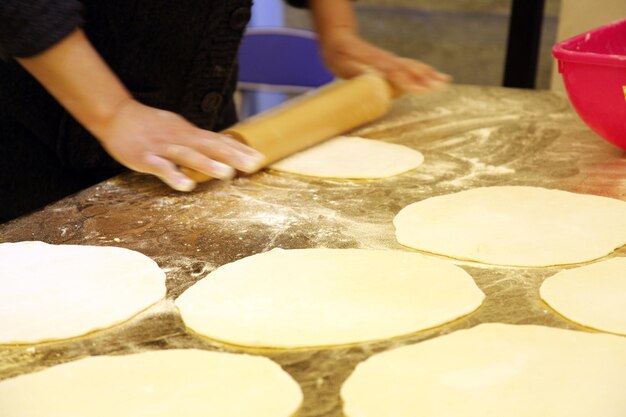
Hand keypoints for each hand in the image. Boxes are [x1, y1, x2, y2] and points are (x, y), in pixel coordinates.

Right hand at [92, 98, 264, 190]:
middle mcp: (181, 138)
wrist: (116, 116)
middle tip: (254, 165)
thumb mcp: (179, 128)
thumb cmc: (152, 126)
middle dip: (233, 156)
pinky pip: (161, 168)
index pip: (219, 140)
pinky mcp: (146, 158)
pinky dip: (174, 176)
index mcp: (190, 133)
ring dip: (208, 164)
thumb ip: (200, 139)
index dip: (239, 149)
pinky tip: (186, 186)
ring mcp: (163, 148)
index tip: (260, 157)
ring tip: (227, 174)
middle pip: (210, 146)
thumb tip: (225, 145)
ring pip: (188, 155)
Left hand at [320, 30, 450, 93]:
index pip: (394, 72)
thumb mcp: (343, 65)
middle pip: (409, 69)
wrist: (340, 41)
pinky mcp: (392, 63)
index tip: (419, 89)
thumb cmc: (339, 56)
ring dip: (429, 74)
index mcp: (375, 61)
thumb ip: (357, 72)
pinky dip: (424, 71)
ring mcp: (391, 60)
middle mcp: (386, 60)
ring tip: (445, 81)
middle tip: (440, 87)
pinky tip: (435, 76)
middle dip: (425, 78)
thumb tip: (370, 79)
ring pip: (413, 67)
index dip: (407, 81)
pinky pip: (411, 67)